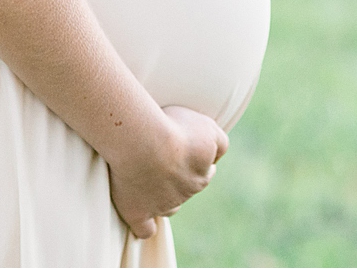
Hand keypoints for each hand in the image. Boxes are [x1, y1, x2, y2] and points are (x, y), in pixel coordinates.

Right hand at [107, 106, 228, 239]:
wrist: (144, 142)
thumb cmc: (173, 128)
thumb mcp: (207, 128)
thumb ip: (217, 143)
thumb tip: (216, 155)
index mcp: (203, 174)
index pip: (205, 171)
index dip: (194, 160)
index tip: (182, 148)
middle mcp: (185, 192)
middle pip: (187, 189)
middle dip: (179, 178)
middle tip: (161, 158)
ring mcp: (162, 205)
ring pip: (169, 208)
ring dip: (163, 200)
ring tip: (148, 183)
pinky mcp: (138, 213)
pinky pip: (145, 229)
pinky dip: (144, 225)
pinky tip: (141, 216)